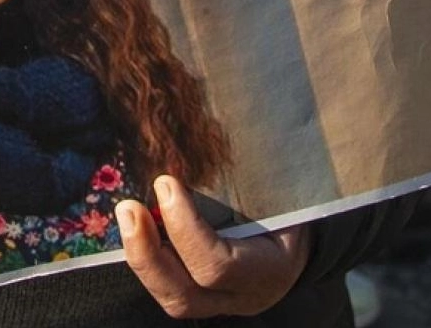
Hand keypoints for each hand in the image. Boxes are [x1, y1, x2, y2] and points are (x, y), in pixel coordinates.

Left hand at [116, 175, 309, 318]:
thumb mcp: (282, 191)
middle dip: (147, 253)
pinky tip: (135, 227)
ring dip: (140, 256)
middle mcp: (243, 296)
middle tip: (128, 208)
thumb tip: (211, 127)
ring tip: (127, 214)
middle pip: (183, 297)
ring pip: (170, 298)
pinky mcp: (202, 298)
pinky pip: (167, 287)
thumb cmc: (292, 204)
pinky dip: (146, 258)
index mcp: (270, 268)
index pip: (217, 265)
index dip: (184, 228)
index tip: (165, 183)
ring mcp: (220, 303)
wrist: (303, 240)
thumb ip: (251, 175)